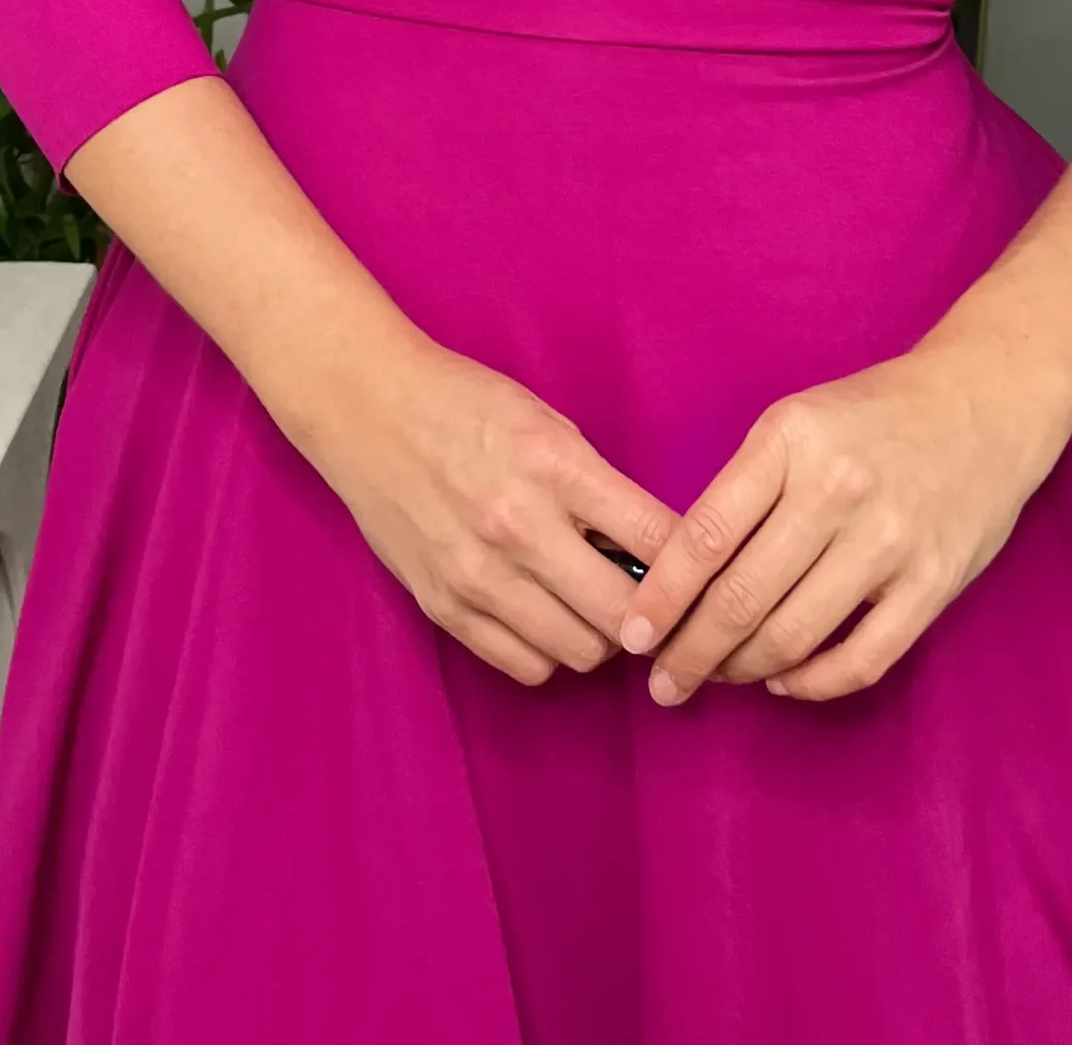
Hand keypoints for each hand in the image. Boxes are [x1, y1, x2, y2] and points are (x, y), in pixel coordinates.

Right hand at [305, 331, 680, 687]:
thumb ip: (601, 489)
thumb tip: (657, 551)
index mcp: (554, 465)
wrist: (367, 410)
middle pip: (623, 614)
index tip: (704, 571)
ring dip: (599, 635)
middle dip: (652, 614)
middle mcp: (518, 526)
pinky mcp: (443, 606)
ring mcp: (476, 573)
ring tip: (596, 605)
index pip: (655, 538)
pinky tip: (548, 616)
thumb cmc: (467, 406)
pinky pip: (524, 665)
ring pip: (578, 650)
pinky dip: (549, 650)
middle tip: (654, 601)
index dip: (693, 563)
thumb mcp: (549, 423)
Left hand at [616, 343, 1066, 704]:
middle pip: (741, 597)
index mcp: (789, 440)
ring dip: (744, 670)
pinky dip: (813, 683)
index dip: (661, 597)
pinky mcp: (933, 583)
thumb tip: (680, 574)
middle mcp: (836, 489)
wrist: (985, 403)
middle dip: (691, 652)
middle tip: (665, 680)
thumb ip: (745, 488)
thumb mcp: (796, 421)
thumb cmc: (873, 415)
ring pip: (794, 635)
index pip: (705, 534)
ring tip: (719, 678)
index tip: (634, 635)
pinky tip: (786, 680)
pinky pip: (862, 659)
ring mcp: (890, 540)